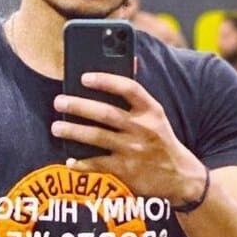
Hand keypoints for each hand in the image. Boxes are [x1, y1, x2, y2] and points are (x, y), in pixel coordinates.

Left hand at [51, 72, 205, 207]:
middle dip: (79, 106)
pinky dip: (82, 164)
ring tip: (56, 127)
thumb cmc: (160, 140)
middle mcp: (143, 129)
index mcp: (151, 110)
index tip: (84, 77)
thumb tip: (127, 60)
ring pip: (98, 138)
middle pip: (106, 113)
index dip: (105, 81)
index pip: (129, 88)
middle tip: (59, 102)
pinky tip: (69, 161)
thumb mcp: (156, 116)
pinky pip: (98, 165)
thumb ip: (137, 96)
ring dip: (73, 131)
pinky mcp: (127, 171)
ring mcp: (134, 151)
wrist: (179, 176)